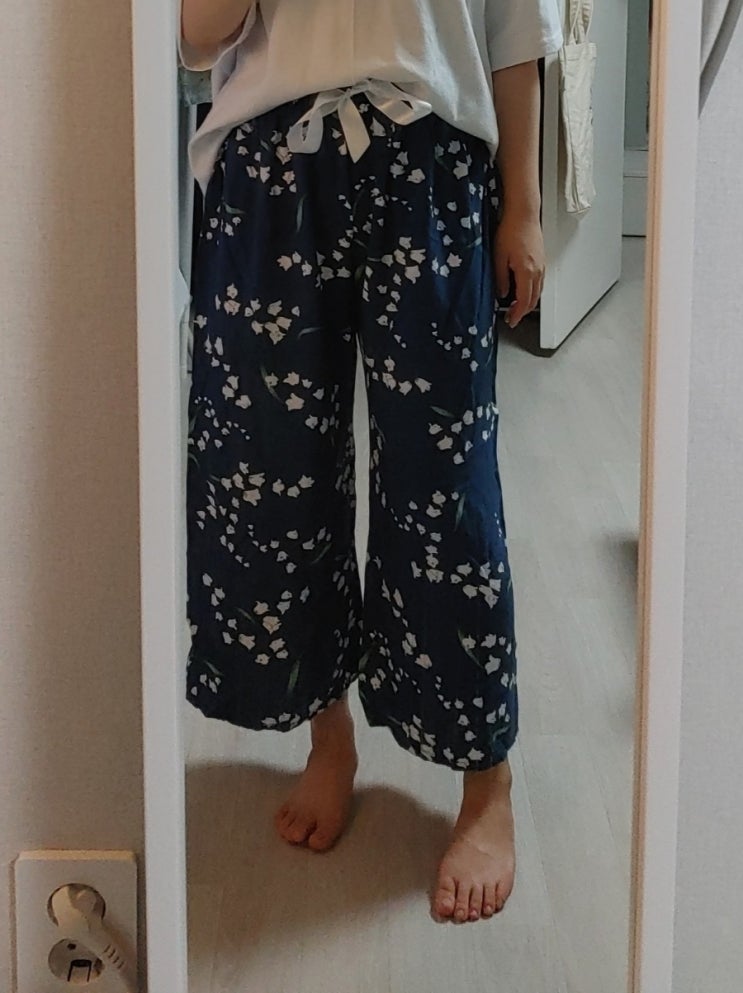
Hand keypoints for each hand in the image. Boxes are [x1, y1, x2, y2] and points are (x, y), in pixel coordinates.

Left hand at [493, 208, 545, 326]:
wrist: (523, 213)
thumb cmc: (510, 231)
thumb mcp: (498, 257)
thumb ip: (501, 279)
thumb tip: (503, 294)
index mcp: (526, 272)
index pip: (524, 301)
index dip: (517, 314)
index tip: (510, 321)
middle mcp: (537, 271)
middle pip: (533, 299)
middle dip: (522, 311)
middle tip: (511, 317)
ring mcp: (541, 266)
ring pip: (538, 292)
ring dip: (528, 302)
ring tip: (516, 306)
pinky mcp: (541, 261)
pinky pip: (539, 282)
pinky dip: (532, 292)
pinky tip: (523, 291)